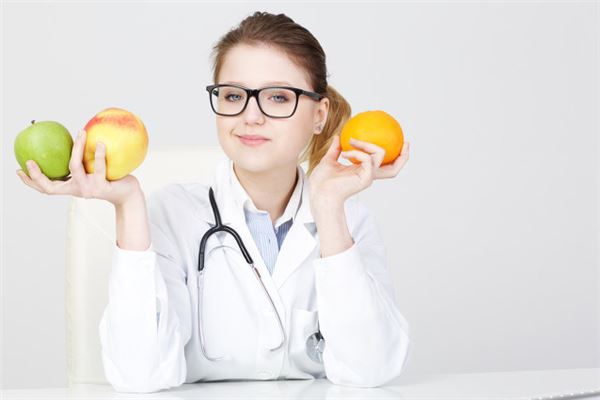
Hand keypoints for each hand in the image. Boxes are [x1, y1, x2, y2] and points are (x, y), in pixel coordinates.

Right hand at [16, 129, 141, 205]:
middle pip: (51, 186)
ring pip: (74, 168)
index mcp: (71, 187)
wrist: (128, 195)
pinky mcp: (102, 187)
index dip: (31, 181)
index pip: (46, 187)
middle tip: (31, 160)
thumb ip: (81, 162)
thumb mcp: (91, 172)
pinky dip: (98, 154)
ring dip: (76, 149)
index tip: (19, 170)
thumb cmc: (109, 180)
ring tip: (80, 133)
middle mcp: (77, 190)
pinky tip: (99, 143)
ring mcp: (89, 190)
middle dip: (37, 176)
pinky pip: (98, 168)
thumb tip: (73, 136)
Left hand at [308, 134, 409, 203]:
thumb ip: (336, 149)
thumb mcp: (328, 161)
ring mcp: (368, 176)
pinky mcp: (365, 178)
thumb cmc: (322, 181)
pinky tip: (344, 153)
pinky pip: (368, 158)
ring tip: (352, 140)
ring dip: (366, 144)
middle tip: (405, 141)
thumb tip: (338, 136)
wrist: (320, 193)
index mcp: (363, 171)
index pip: (383, 165)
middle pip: (394, 168)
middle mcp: (369, 174)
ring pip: (381, 155)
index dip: (393, 155)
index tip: (395, 141)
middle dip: (403, 156)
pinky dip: (357, 152)